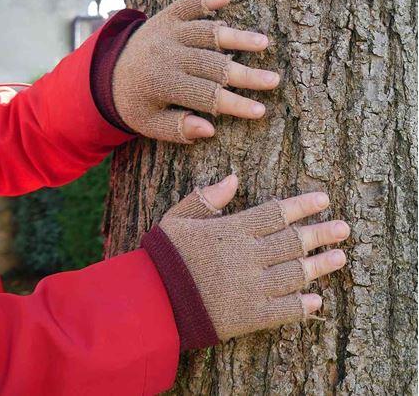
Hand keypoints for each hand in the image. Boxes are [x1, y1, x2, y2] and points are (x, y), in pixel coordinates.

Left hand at [113, 0, 279, 142]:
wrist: (108, 74)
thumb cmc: (136, 104)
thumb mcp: (149, 126)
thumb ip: (178, 129)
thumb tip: (211, 130)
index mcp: (160, 85)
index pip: (205, 96)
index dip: (234, 105)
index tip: (260, 111)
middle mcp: (165, 55)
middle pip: (213, 65)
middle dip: (245, 75)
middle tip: (273, 81)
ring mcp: (166, 33)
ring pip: (206, 33)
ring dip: (236, 36)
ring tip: (264, 43)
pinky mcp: (165, 18)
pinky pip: (187, 5)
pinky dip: (206, 0)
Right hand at [141, 175, 349, 349]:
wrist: (152, 302)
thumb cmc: (165, 257)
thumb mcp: (179, 218)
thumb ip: (207, 199)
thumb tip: (233, 179)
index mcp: (232, 231)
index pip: (275, 213)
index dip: (302, 206)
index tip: (323, 200)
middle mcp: (247, 257)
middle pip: (292, 241)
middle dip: (321, 233)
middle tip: (344, 228)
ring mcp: (250, 288)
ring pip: (294, 273)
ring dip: (319, 266)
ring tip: (340, 257)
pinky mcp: (249, 317)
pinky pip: (283, 310)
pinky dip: (301, 306)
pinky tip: (316, 301)